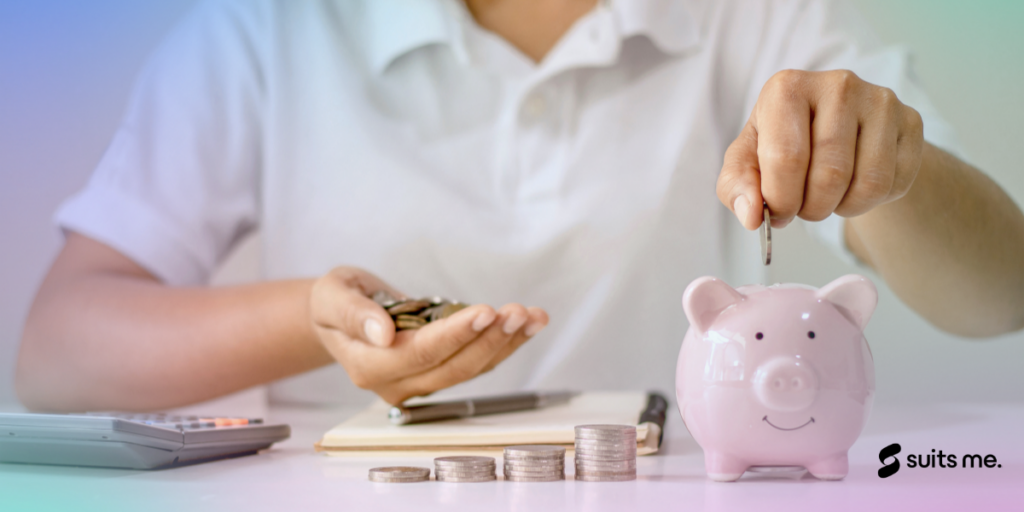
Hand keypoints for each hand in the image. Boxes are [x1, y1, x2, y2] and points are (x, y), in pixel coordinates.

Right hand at [308, 267, 548, 404]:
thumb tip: (382, 331)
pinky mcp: (439, 373)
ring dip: (506, 342)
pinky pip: (477, 362)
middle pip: (454, 367)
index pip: (420, 353)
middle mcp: (397, 383)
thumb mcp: (332, 295)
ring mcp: (420, 383)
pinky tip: (528, 323)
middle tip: (518, 311)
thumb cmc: (335, 301)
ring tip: (532, 315)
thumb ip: (353, 313)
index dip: (455, 334)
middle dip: (490, 339)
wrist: (340, 314)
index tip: (486, 312)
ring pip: (472, 368)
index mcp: (369, 366)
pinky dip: (505, 343)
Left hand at [717, 69, 924, 228]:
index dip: (780, 200)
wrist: (838, 131)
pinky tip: (856, 185)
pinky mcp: (911, 120)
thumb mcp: (748, 161)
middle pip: (830, 175)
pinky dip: (872, 202)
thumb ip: (737, 187)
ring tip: (828, 196)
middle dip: (811, 209)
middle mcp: (837, 84)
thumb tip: (752, 216)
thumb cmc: (784, 144)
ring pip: (868, 184)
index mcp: (786, 88)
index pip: (786, 159)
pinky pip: (895, 183)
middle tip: (803, 208)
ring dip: (842, 208)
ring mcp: (880, 100)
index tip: (776, 211)